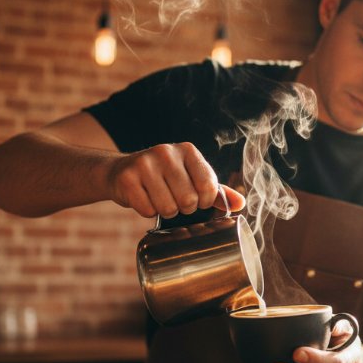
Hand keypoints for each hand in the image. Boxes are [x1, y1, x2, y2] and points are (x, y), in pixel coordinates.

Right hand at [106, 142, 244, 218]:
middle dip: (184, 208)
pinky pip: (147, 210)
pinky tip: (143, 198)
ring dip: (165, 212)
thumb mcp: (191, 178)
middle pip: (189, 200)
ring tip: (159, 199)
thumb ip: (216, 190)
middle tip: (175, 200)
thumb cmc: (163, 178)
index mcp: (188, 150)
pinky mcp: (127, 178)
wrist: (121, 171)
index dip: (205, 202)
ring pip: (167, 208)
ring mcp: (145, 164)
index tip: (197, 200)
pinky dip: (146, 211)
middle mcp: (166, 152)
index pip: (209, 187)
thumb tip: (241, 203)